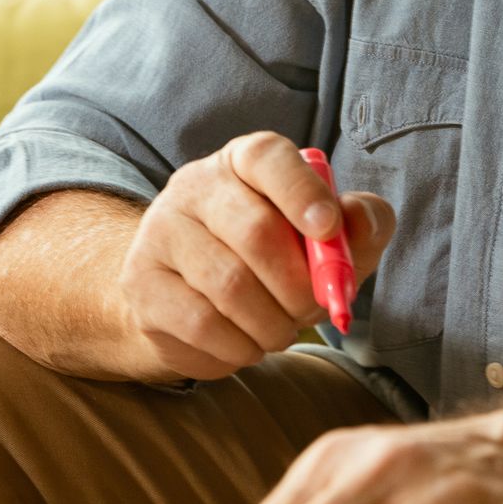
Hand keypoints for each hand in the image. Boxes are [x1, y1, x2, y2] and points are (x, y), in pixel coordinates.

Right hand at [111, 132, 394, 382]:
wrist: (191, 299)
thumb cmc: (275, 262)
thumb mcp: (328, 239)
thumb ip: (360, 223)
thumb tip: (360, 221)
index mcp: (245, 161)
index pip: (268, 157)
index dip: (302, 191)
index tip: (329, 228)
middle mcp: (195, 185)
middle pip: (255, 232)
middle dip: (298, 286)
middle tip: (312, 310)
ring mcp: (161, 232)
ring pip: (229, 285)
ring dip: (272, 323)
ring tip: (280, 330)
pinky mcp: (142, 283)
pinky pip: (202, 323)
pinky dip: (239, 345)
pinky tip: (246, 343)